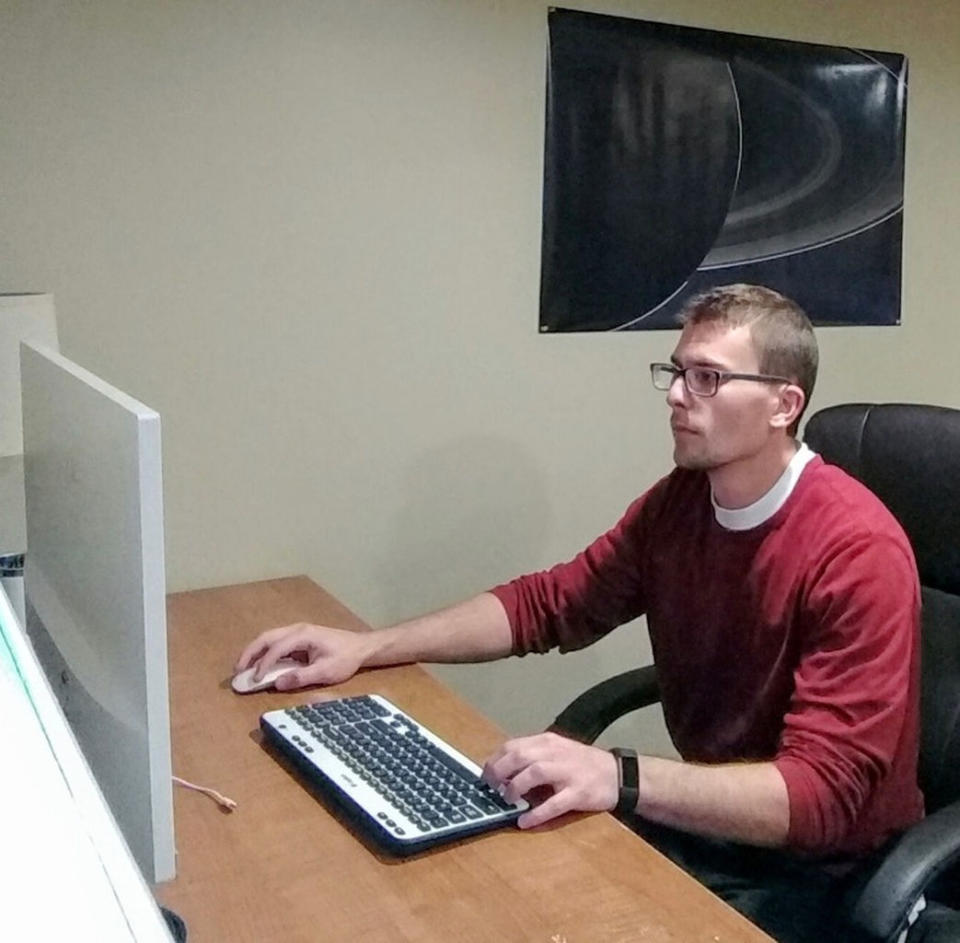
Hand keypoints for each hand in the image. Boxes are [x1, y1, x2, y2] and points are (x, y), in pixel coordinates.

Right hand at [234, 623, 374, 690]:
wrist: (361, 648)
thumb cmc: (345, 658)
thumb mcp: (326, 672)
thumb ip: (301, 678)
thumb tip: (277, 684)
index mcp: (303, 635)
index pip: (276, 648)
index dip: (263, 664)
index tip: (254, 680)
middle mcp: (297, 630)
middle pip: (266, 637)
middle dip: (249, 653)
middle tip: (237, 670)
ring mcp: (297, 632)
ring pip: (268, 638)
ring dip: (254, 652)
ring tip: (242, 668)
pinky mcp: (298, 638)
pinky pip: (276, 643)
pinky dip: (264, 652)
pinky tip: (258, 665)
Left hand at [482, 732, 618, 828]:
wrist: (618, 774)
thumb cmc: (583, 764)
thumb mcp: (557, 752)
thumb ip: (534, 757)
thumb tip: (504, 771)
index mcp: (547, 742)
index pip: (513, 745)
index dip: (495, 760)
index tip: (485, 774)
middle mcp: (555, 753)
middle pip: (520, 755)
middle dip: (499, 771)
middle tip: (490, 787)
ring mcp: (568, 772)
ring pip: (534, 772)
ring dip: (515, 786)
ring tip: (506, 800)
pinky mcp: (578, 793)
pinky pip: (554, 804)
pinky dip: (537, 813)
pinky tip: (524, 821)